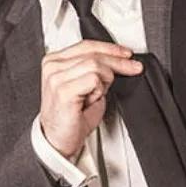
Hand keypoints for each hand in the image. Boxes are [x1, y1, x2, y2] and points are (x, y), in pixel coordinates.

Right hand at [40, 40, 143, 158]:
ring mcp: (56, 78)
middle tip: (133, 68)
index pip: (87, 45)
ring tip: (94, 96)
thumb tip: (118, 60)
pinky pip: (94, 80)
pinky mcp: (63, 90)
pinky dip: (98, 91)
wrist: (59, 141)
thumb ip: (94, 69)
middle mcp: (52, 67)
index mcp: (54, 61)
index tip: (127, 54)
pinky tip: (89, 101)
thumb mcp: (85, 86)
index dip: (110, 48)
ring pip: (96, 66)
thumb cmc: (71, 117)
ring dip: (104, 82)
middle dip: (118, 62)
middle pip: (94, 54)